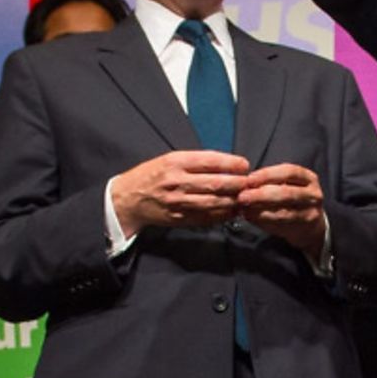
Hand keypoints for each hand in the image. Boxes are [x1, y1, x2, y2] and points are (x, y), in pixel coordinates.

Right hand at [112, 150, 249, 235]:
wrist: (127, 199)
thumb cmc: (151, 175)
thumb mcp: (169, 159)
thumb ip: (195, 161)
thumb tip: (226, 164)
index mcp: (176, 162)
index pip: (210, 161)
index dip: (232, 163)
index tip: (244, 165)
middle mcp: (177, 181)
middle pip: (216, 183)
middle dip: (237, 184)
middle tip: (249, 183)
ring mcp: (178, 202)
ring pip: (214, 202)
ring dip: (233, 201)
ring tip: (244, 197)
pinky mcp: (179, 218)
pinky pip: (206, 217)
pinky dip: (222, 214)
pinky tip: (231, 210)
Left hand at [237, 163, 325, 257]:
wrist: (310, 225)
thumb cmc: (293, 200)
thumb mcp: (287, 185)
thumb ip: (270, 183)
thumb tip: (244, 184)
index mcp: (308, 178)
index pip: (289, 172)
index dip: (268, 174)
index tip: (249, 179)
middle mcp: (313, 194)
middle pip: (286, 193)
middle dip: (261, 195)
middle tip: (242, 196)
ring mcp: (311, 212)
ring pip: (284, 212)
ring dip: (260, 211)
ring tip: (244, 209)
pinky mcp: (303, 227)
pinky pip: (281, 225)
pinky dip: (263, 221)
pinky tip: (252, 218)